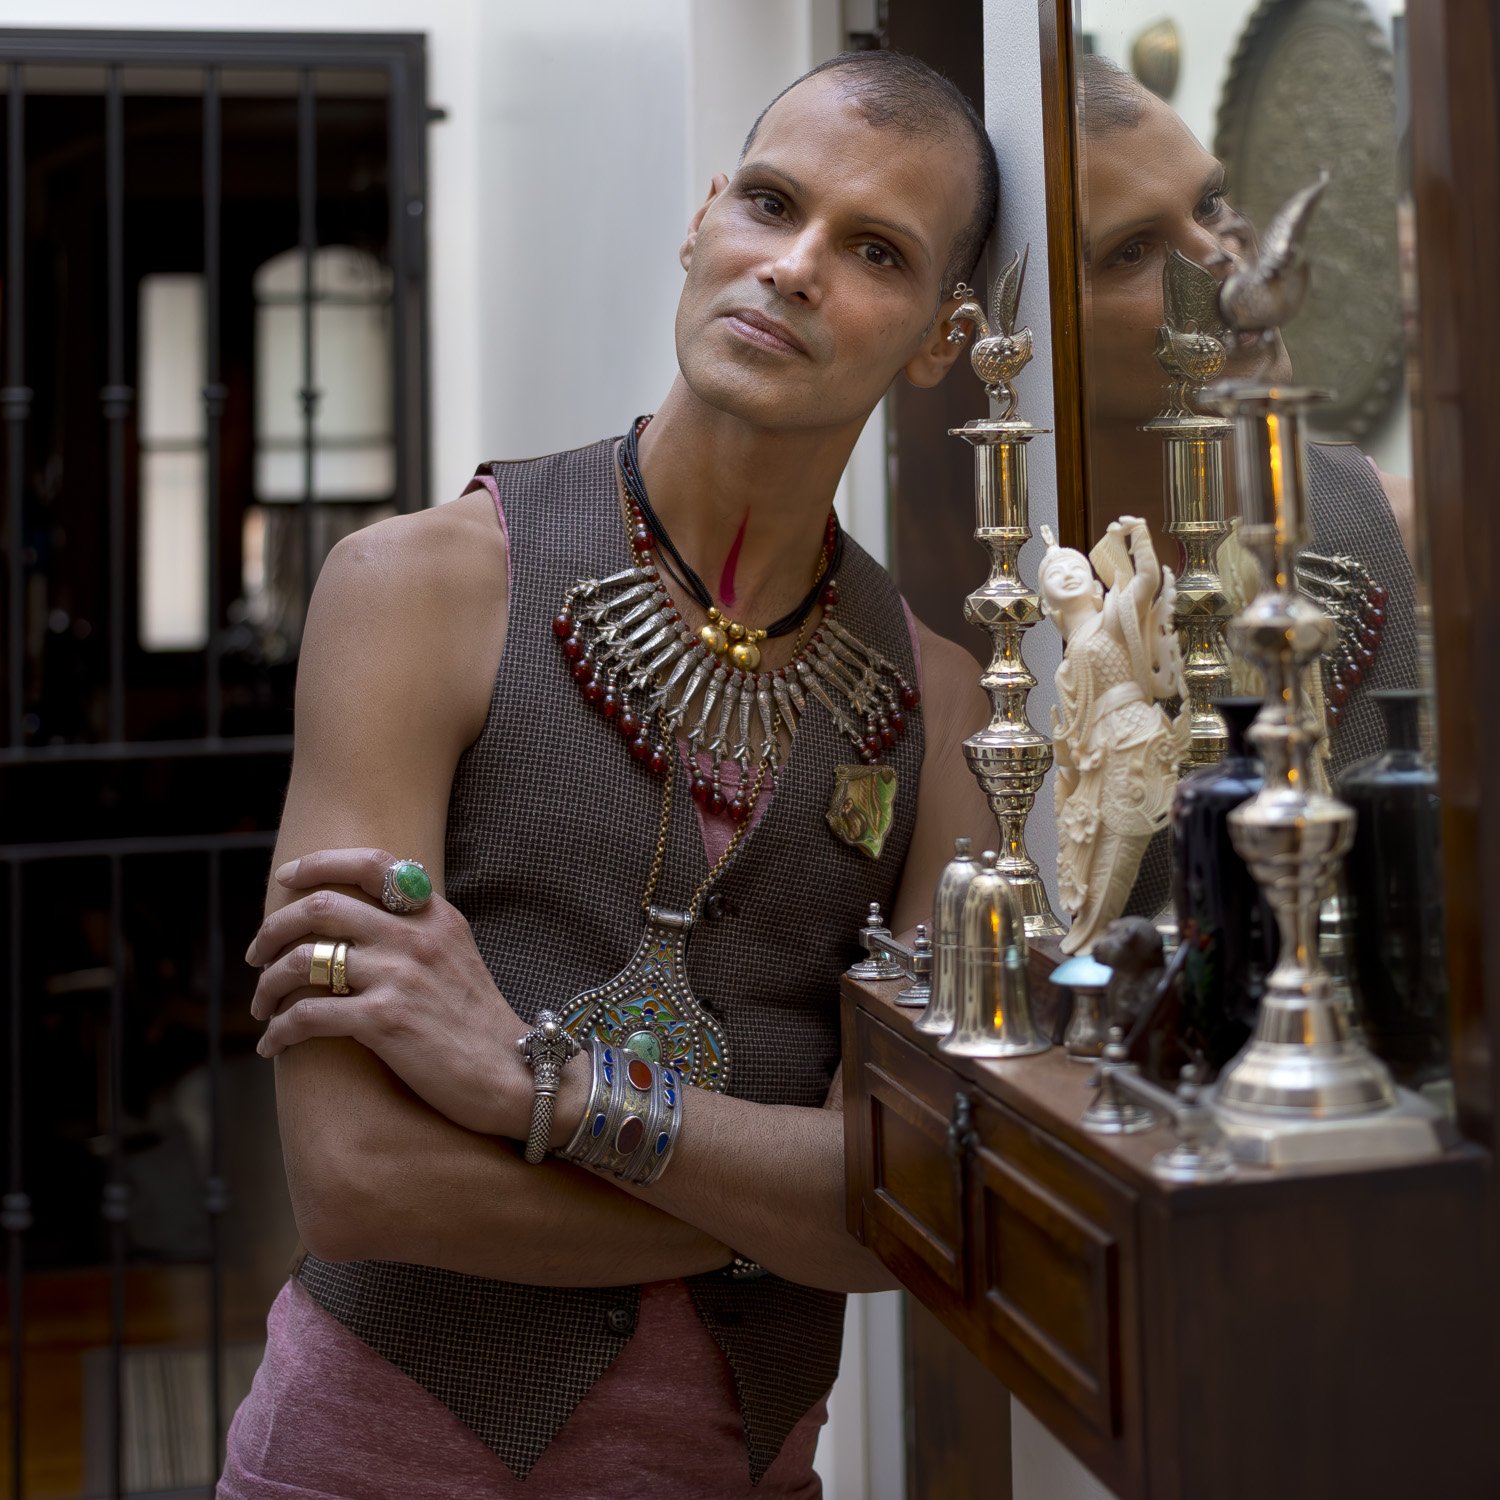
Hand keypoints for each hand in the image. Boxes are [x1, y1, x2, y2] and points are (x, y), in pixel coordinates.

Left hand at [246, 847, 533, 1138]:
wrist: (513, 1076)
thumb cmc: (476, 1024)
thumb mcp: (456, 957)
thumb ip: (414, 931)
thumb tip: (353, 921)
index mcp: (435, 915)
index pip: (371, 863)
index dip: (319, 864)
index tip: (287, 877)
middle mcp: (415, 936)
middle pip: (321, 907)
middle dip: (273, 928)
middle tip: (256, 953)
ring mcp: (400, 976)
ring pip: (303, 960)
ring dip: (267, 984)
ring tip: (261, 1006)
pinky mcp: (385, 1021)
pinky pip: (306, 1015)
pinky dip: (278, 1031)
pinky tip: (272, 1046)